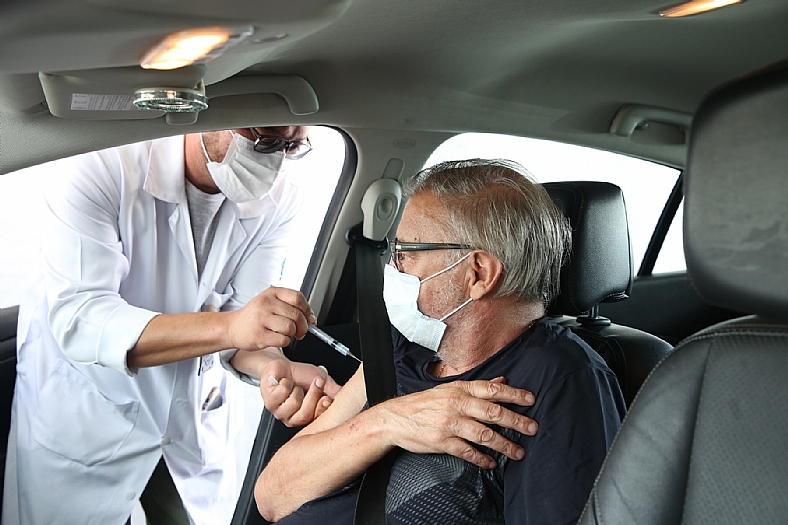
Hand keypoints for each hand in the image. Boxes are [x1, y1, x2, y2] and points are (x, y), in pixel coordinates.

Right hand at [227, 287, 314, 350]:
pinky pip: (283, 340)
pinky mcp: (260, 335)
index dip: (307, 310)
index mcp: (271, 293)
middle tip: (300, 331)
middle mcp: (266, 303)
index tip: (309, 318)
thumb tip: (311, 318)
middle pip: (297, 315)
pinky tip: (277, 339)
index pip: (298, 298)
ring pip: (291, 328)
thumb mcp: (270, 302)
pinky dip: (285, 342)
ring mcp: (262, 319)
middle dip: (303, 326)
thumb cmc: (254, 316)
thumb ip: (290, 306)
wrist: (232, 327)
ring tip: (286, 334)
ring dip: (293, 335)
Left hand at [262, 356, 341, 426]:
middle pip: (305, 414)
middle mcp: (293, 418)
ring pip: (294, 403)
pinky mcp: (269, 403)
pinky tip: (284, 383)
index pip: (317, 420)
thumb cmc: (300, 375)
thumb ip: (333, 391)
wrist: (282, 366)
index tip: (327, 398)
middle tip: (315, 382)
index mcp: (307, 416)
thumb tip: (345, 396)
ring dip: (296, 388)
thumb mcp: (322, 381)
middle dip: (313, 394)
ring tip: (294, 384)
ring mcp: (281, 412)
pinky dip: (285, 383)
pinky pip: (282, 393)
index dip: (322, 409)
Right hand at [373, 377, 536, 468]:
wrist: (395, 418)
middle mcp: (457, 404)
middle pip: (494, 412)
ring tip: (518, 452)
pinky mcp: (442, 441)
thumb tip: (502, 380)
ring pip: (484, 435)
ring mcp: (450, 423)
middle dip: (517, 421)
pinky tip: (491, 463)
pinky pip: (467, 452)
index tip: (531, 400)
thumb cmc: (424, 403)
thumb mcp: (449, 389)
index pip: (493, 390)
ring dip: (504, 444)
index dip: (514, 395)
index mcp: (460, 389)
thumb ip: (477, 387)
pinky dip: (482, 459)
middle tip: (533, 428)